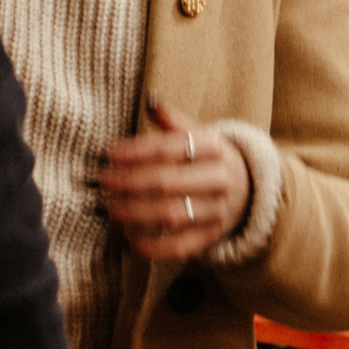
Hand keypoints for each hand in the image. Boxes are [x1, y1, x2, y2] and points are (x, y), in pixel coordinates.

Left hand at [98, 100, 250, 262]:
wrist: (247, 187)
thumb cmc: (207, 157)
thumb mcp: (197, 132)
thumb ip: (171, 119)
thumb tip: (150, 101)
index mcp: (213, 146)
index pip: (168, 148)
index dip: (134, 151)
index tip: (107, 153)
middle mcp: (219, 178)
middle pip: (166, 182)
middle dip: (127, 183)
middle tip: (101, 183)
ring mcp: (217, 210)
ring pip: (170, 215)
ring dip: (133, 213)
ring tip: (108, 208)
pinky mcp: (212, 236)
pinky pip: (180, 247)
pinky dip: (152, 247)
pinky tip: (128, 237)